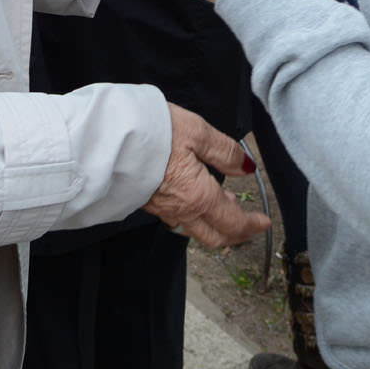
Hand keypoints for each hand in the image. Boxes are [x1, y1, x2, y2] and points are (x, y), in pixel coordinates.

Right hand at [144, 103, 269, 248]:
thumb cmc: (151, 132)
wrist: (105, 140)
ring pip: (195, 230)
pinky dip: (195, 217)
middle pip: (214, 236)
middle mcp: (181, 211)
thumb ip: (225, 152)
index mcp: (198, 197)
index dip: (252, 225)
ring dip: (215, 225)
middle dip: (236, 234)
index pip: (232, 222)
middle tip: (250, 224)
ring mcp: (162, 210)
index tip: (264, 222)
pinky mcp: (147, 202)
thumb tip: (246, 167)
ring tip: (227, 208)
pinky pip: (178, 220)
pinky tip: (197, 200)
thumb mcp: (198, 132)